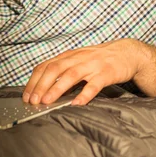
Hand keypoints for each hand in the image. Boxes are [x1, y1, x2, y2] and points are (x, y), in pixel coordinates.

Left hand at [23, 39, 155, 105]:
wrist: (129, 53)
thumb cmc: (102, 60)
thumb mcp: (80, 60)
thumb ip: (65, 71)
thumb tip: (46, 90)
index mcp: (70, 56)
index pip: (46, 66)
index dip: (34, 81)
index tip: (26, 96)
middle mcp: (78, 58)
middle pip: (55, 69)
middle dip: (41, 85)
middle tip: (33, 101)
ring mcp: (93, 64)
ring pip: (71, 75)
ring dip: (57, 88)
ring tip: (47, 101)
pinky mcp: (106, 73)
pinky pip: (94, 84)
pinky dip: (84, 94)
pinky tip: (77, 103)